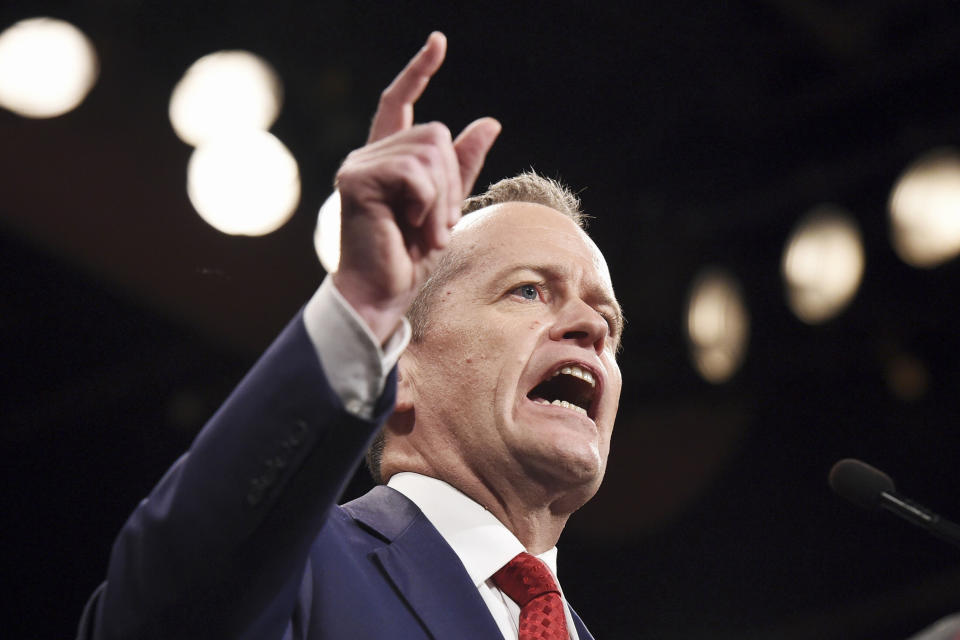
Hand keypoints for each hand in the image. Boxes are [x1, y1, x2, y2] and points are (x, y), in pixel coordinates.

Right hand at [332, 32, 500, 342]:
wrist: (384, 293)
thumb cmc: (410, 257)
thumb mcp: (447, 206)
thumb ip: (463, 166)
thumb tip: (489, 122)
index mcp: (389, 160)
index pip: (401, 103)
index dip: (419, 71)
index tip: (438, 42)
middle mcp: (369, 155)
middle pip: (435, 134)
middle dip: (452, 183)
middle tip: (438, 225)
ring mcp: (358, 165)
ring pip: (429, 153)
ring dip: (441, 200)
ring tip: (427, 233)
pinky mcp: (355, 180)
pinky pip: (414, 173)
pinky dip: (427, 204)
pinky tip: (412, 227)